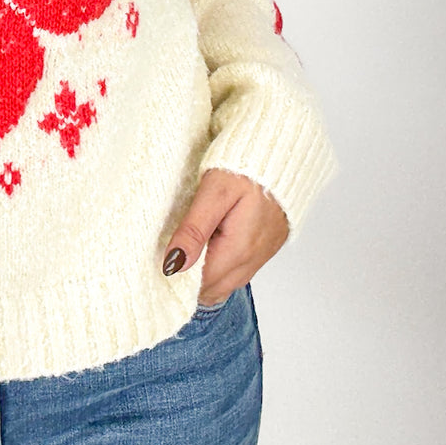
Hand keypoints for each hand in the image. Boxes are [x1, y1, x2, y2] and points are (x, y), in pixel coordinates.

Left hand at [162, 169, 288, 305]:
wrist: (283, 153)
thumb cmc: (245, 167)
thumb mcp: (213, 193)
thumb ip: (193, 230)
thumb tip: (173, 264)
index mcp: (238, 249)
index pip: (201, 286)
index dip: (178, 280)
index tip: (162, 265)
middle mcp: (253, 259)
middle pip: (214, 290)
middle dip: (190, 283)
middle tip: (171, 259)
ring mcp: (263, 254)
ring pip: (228, 283)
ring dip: (206, 275)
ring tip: (188, 251)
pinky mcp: (268, 246)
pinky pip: (241, 269)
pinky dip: (222, 266)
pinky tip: (211, 246)